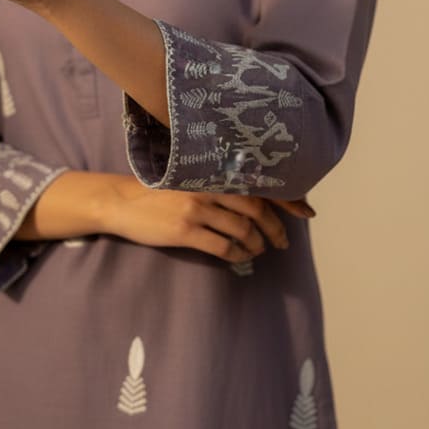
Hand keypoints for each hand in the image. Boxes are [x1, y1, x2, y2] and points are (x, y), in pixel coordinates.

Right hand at [102, 176, 298, 262]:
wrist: (122, 201)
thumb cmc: (158, 191)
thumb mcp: (189, 179)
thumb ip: (217, 185)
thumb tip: (254, 200)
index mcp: (211, 171)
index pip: (257, 183)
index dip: (286, 199)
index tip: (307, 212)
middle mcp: (207, 186)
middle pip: (256, 208)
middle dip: (275, 228)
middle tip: (282, 242)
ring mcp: (196, 208)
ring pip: (242, 230)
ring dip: (256, 244)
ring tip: (258, 250)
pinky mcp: (185, 230)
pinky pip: (222, 247)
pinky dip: (237, 255)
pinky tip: (239, 257)